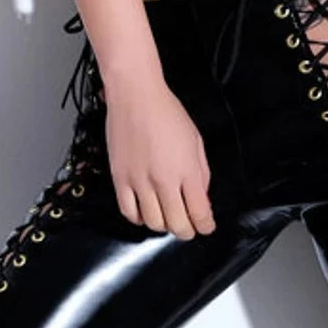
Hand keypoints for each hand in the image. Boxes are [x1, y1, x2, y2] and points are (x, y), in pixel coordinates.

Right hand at [102, 77, 215, 240]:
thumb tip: (201, 197)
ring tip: (168, 218)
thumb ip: (201, 173)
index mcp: (187, 170)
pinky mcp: (120, 179)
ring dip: (164, 225)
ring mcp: (139, 181)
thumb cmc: (167, 112)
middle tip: (189, 228)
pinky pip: (129, 212)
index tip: (206, 226)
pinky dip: (139, 218)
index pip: (200, 212)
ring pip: (153, 223)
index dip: (206, 225)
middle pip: (177, 224)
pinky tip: (146, 212)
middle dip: (187, 231)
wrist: (136, 97)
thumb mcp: (196, 141)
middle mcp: (163, 180)